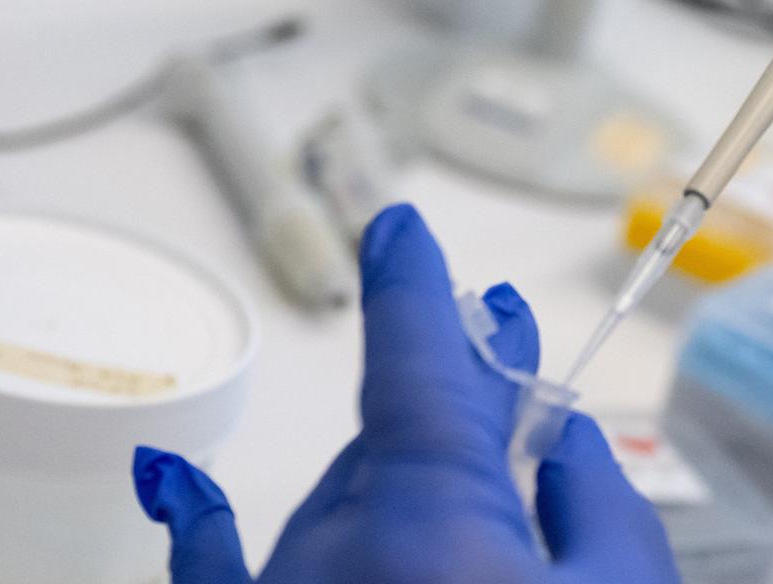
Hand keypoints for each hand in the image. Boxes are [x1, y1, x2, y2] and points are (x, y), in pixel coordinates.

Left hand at [130, 204, 679, 583]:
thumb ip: (599, 511)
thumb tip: (560, 451)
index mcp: (429, 517)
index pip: (419, 365)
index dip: (416, 286)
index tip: (400, 224)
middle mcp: (334, 550)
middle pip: (399, 443)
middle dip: (461, 401)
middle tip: (514, 350)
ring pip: (343, 511)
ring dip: (404, 486)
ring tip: (478, 494)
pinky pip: (220, 578)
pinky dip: (208, 527)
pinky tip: (174, 480)